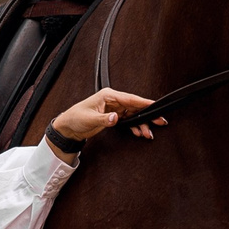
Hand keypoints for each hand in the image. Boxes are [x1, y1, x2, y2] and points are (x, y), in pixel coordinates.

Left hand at [47, 88, 162, 159]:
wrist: (69, 127)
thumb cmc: (76, 118)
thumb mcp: (89, 119)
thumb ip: (104, 119)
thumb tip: (116, 117)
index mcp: (108, 96)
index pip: (129, 98)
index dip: (143, 102)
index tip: (155, 105)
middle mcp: (113, 100)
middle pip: (135, 106)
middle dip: (147, 114)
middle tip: (159, 121)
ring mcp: (114, 108)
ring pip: (134, 115)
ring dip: (141, 124)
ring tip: (148, 133)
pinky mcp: (114, 116)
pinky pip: (128, 120)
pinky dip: (134, 127)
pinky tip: (139, 132)